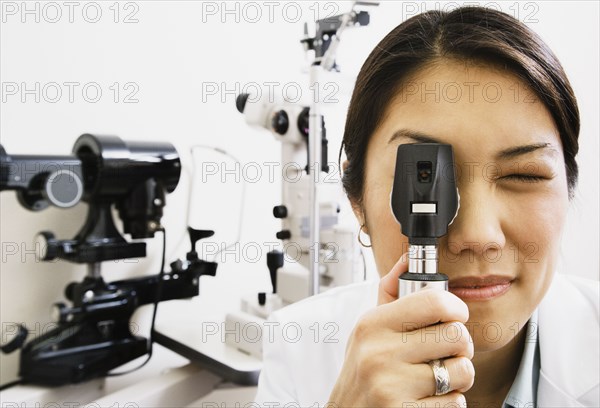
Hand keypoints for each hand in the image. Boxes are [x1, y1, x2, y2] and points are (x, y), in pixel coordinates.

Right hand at [327, 254, 474, 406]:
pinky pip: (456, 403)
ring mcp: (391, 386)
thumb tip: (407, 260)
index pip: (435, 301)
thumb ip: (390, 294)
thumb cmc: (362, 372)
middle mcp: (379, 353)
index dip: (456, 307)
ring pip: (462, 371)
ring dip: (457, 378)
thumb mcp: (368, 330)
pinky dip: (449, 403)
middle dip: (460, 347)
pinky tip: (428, 399)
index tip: (455, 316)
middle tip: (446, 353)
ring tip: (437, 378)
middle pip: (457, 335)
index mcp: (372, 325)